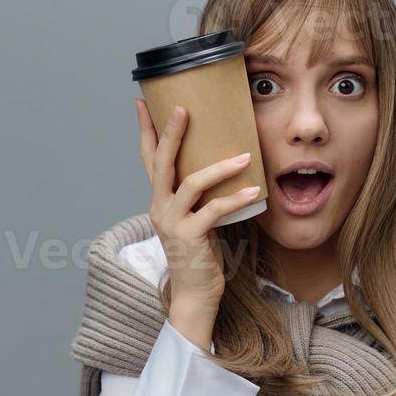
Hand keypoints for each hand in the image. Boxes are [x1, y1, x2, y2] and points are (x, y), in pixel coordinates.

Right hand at [137, 100, 259, 311]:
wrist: (194, 293)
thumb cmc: (200, 253)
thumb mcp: (196, 217)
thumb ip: (201, 195)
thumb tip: (225, 162)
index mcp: (159, 200)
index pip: (148, 158)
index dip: (146, 130)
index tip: (142, 102)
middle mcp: (160, 207)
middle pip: (161, 162)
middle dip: (171, 132)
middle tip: (182, 107)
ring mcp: (172, 222)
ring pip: (191, 184)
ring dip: (220, 166)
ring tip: (245, 155)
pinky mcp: (190, 237)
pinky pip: (214, 211)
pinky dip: (235, 199)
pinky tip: (254, 190)